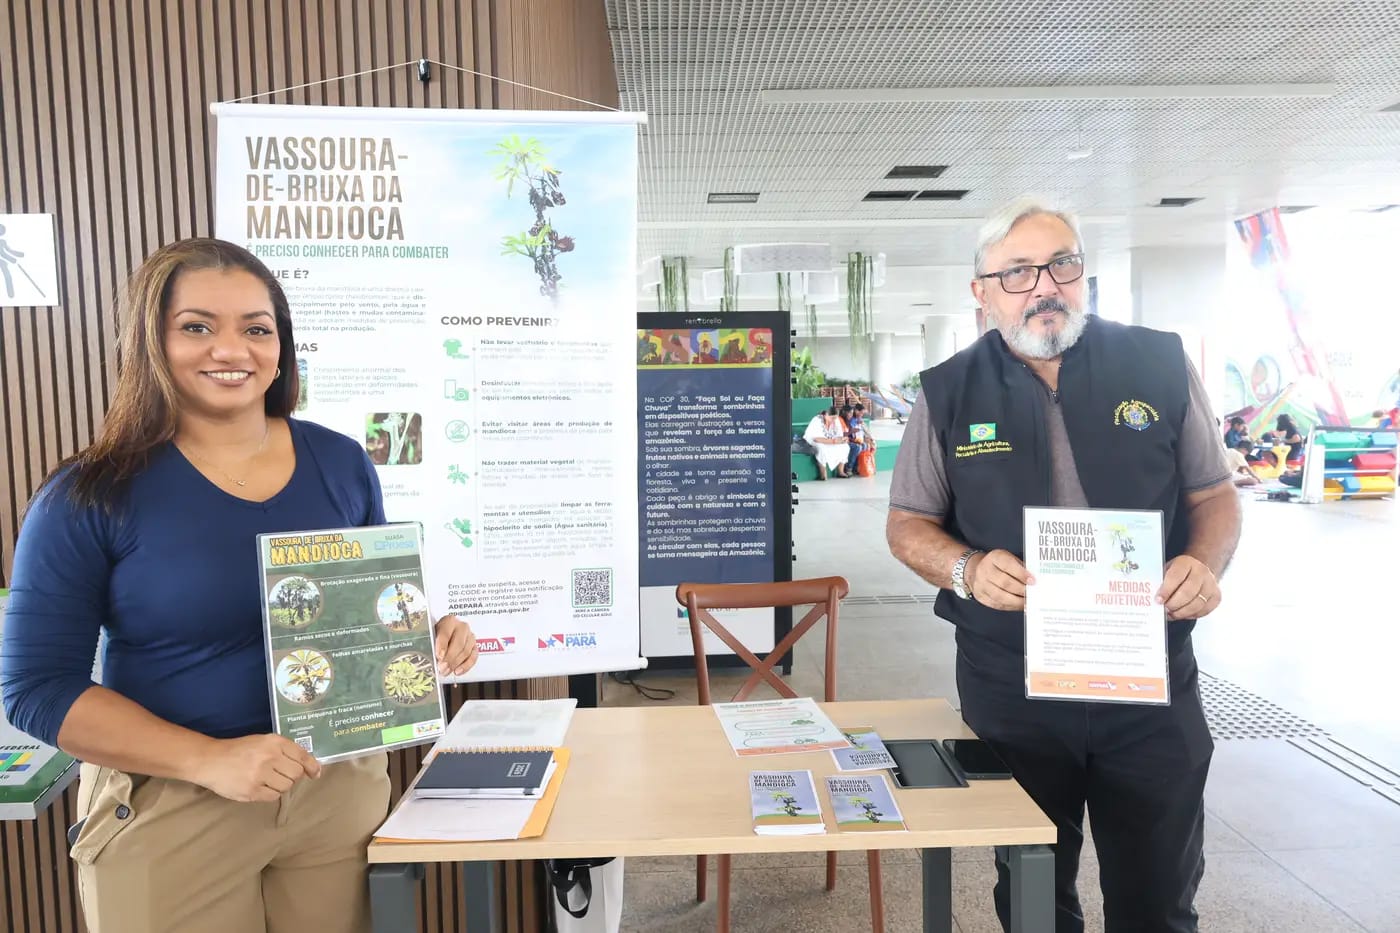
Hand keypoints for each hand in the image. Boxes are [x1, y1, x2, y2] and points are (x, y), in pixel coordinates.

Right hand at [193, 734, 319, 802]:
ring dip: (281, 785)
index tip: (315, 774)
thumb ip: (284, 750)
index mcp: (274, 742)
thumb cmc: (239, 750)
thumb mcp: (263, 742)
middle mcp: (269, 757)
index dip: (312, 766)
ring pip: (286, 786)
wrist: (211, 760)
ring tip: (267, 779)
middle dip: (292, 776)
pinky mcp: (251, 791)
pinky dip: (270, 793)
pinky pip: (273, 796)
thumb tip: (309, 767)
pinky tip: (260, 786)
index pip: (302, 755)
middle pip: (296, 774)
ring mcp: (260, 775)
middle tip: (279, 774)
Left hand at [434, 614, 478, 676]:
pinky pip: (473, 657)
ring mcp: (470, 637)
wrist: (444, 635)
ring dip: (455, 664)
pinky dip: (466, 666)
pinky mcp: (474, 647)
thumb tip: (429, 657)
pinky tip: (457, 671)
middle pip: (458, 644)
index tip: (439, 656)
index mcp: (449, 621)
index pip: (446, 633)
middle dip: (450, 658)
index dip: (442, 645)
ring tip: (446, 671)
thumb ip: (431, 644)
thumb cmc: (436, 636)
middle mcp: (461, 627)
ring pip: (466, 652)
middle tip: (442, 668)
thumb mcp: (430, 636)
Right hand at [966, 549, 1033, 610]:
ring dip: (1016, 601)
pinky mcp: (980, 596)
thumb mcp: (1008, 558)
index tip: (1033, 581)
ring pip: (1000, 596)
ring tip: (1028, 602)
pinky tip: (1019, 606)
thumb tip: (1034, 580)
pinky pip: (997, 604)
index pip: (1008, 565)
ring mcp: (980, 584)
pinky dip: (1010, 606)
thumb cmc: (998, 564)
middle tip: (1032, 594)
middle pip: (1004, 583)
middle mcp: (985, 570)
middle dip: (1021, 590)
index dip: (1021, 574)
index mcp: (994, 558)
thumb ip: (1020, 567)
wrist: (976, 569)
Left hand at [1157, 555, 1219, 619]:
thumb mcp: (1167, 570)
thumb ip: (1160, 581)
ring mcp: (1211, 584)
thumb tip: (1152, 596)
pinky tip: (1183, 613)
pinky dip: (1192, 615)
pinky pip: (1204, 610)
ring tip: (1172, 613)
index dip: (1166, 590)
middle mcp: (1201, 572)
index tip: (1158, 600)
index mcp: (1186, 562)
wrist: (1198, 569)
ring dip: (1182, 612)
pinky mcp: (1216, 596)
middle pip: (1188, 592)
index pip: (1176, 577)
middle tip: (1165, 609)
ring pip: (1197, 604)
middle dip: (1174, 604)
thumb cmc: (1179, 572)